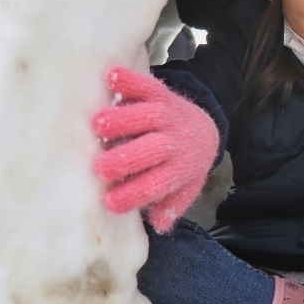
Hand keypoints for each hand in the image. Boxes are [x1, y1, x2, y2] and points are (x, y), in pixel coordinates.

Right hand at [92, 66, 218, 231]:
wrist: (205, 131)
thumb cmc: (183, 165)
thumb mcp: (184, 190)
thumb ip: (170, 206)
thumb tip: (158, 226)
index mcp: (178, 169)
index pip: (157, 184)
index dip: (134, 194)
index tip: (109, 202)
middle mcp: (175, 142)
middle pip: (154, 150)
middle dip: (127, 159)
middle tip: (99, 167)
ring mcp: (169, 116)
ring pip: (150, 116)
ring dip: (124, 120)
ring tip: (97, 125)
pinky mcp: (162, 94)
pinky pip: (149, 86)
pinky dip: (131, 81)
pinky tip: (110, 77)